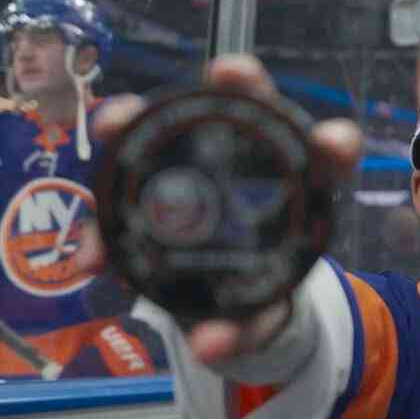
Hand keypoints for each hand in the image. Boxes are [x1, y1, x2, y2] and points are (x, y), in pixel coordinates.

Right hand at [75, 54, 362, 364]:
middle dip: (244, 83)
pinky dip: (105, 184)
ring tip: (113, 122)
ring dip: (143, 118)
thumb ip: (242, 329)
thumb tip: (211, 348)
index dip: (334, 144)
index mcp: (298, 193)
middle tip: (229, 70)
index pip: (328, 156)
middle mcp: (253, 163)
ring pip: (177, 124)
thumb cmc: (254, 291)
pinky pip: (127, 172)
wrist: (220, 299)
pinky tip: (85, 202)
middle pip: (254, 110)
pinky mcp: (153, 179)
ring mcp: (199, 164)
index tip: (331, 142)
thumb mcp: (256, 318)